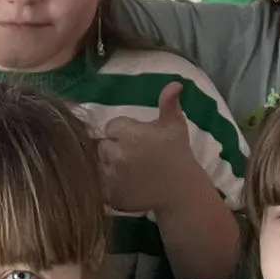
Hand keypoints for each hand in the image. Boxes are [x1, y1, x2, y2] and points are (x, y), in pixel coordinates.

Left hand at [98, 83, 197, 216]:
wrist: (181, 192)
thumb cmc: (178, 155)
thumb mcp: (175, 125)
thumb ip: (169, 103)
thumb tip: (175, 84)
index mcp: (130, 134)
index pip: (112, 126)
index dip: (123, 132)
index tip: (136, 139)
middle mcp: (117, 154)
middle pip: (102, 145)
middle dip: (114, 147)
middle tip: (132, 155)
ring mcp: (112, 177)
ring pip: (98, 164)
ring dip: (108, 165)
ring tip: (128, 170)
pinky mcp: (110, 194)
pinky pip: (99, 184)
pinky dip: (107, 183)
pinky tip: (123, 183)